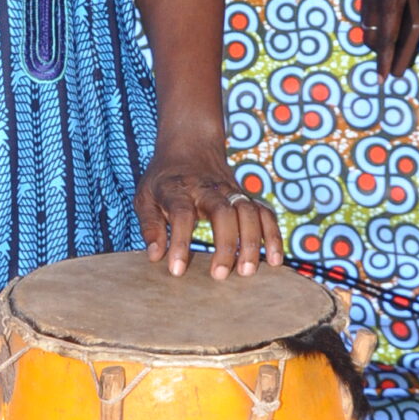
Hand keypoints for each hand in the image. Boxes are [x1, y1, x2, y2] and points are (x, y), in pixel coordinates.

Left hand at [135, 141, 284, 278]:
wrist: (189, 144)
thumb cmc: (163, 178)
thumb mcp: (145, 196)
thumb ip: (150, 225)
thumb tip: (155, 256)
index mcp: (178, 188)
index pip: (182, 214)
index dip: (180, 242)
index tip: (177, 270)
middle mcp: (207, 188)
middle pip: (223, 212)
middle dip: (225, 244)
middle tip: (220, 275)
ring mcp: (230, 190)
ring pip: (247, 212)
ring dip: (251, 242)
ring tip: (247, 271)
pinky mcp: (245, 195)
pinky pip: (264, 212)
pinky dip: (272, 235)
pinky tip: (273, 259)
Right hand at [358, 0, 418, 77]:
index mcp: (392, 1)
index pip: (388, 39)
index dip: (386, 60)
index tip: (383, 78)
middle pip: (373, 35)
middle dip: (379, 52)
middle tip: (388, 64)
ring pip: (368, 22)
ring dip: (375, 36)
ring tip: (384, 45)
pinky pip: (368, 8)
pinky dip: (373, 20)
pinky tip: (380, 20)